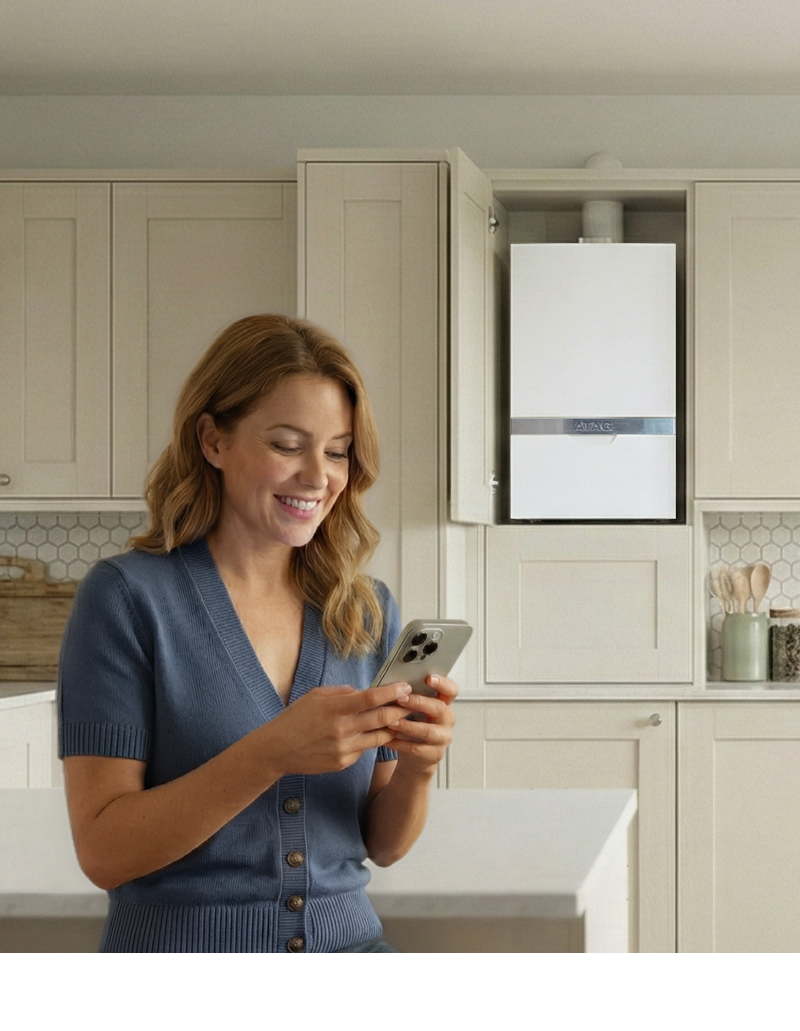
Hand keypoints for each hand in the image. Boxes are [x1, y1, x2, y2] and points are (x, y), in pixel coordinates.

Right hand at [263, 681, 412, 776]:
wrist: (277, 750)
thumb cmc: (294, 719)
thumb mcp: (316, 696)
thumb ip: (342, 692)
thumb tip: (363, 692)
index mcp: (335, 708)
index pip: (371, 698)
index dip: (391, 692)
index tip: (404, 688)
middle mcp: (342, 729)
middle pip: (381, 719)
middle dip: (401, 710)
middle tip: (412, 704)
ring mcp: (344, 748)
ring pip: (379, 738)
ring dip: (392, 728)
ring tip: (401, 720)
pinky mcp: (343, 762)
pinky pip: (364, 750)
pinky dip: (370, 741)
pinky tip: (372, 735)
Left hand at [387, 674, 457, 777]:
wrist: (415, 756)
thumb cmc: (413, 725)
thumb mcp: (414, 709)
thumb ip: (410, 696)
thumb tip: (392, 685)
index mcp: (444, 703)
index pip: (451, 690)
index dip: (442, 683)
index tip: (429, 678)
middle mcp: (447, 719)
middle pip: (439, 708)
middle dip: (418, 702)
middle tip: (400, 699)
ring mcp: (442, 738)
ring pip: (428, 731)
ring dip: (408, 726)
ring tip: (391, 722)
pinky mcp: (434, 754)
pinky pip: (417, 748)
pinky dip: (400, 743)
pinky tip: (388, 739)